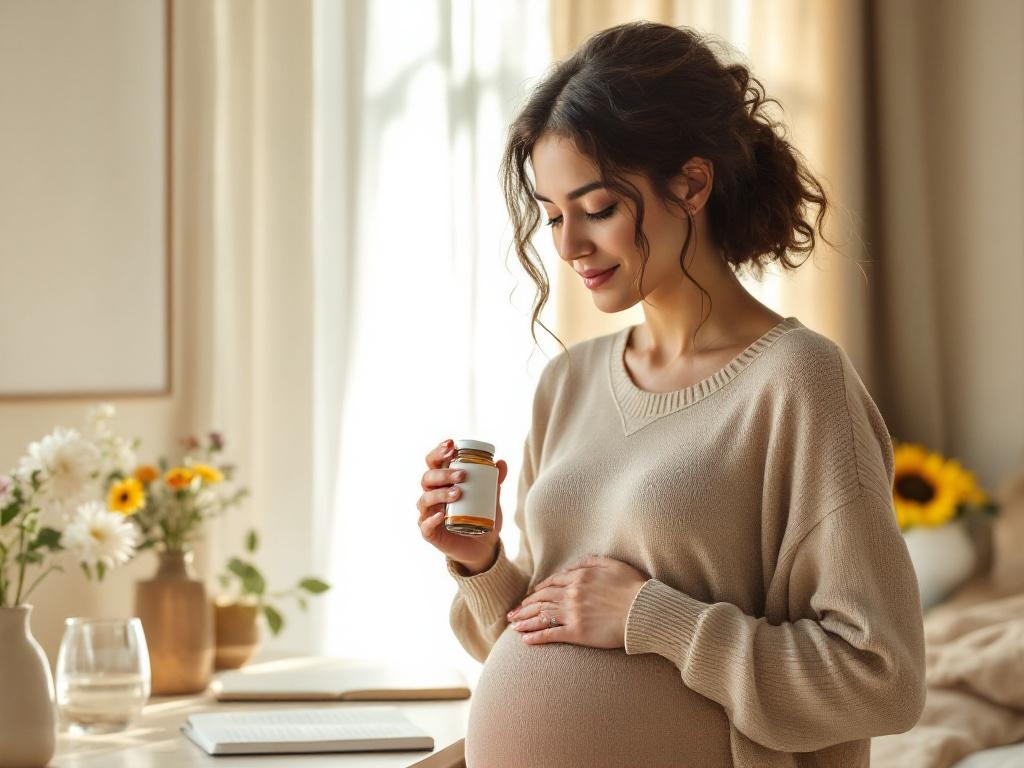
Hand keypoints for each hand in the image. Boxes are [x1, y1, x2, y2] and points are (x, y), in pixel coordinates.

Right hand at [417, 438, 507, 574]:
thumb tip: (501, 462)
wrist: (483, 546)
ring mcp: (428, 514)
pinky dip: (431, 519)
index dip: (438, 451)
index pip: (433, 462)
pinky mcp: (429, 533)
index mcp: (442, 482)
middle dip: (443, 473)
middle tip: (462, 474)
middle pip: (427, 478)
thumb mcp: (491, 497)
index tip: (451, 445)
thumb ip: (494, 481)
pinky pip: (424, 525)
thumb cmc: (481, 516)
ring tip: (458, 493)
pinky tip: (441, 515)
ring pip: (425, 499)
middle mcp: (431, 495)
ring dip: (440, 493)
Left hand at [507, 555, 648, 648]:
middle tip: (513, 614)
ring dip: (525, 621)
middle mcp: (572, 594)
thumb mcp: (613, 564)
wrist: (644, 610)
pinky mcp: (577, 632)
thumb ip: (592, 561)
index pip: (551, 583)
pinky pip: (551, 634)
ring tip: (513, 626)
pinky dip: (536, 636)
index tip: (529, 597)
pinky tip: (525, 640)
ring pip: (542, 616)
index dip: (537, 591)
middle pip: (541, 599)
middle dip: (525, 607)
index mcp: (579, 577)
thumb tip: (576, 564)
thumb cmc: (634, 587)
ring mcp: (573, 613)